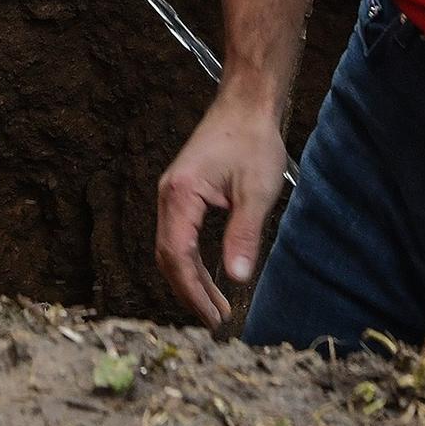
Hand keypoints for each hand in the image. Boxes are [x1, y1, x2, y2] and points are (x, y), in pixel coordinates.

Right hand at [155, 92, 291, 327]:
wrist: (246, 104)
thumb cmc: (252, 141)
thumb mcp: (256, 192)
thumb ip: (244, 236)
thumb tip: (238, 279)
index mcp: (180, 195)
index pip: (177, 256)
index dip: (193, 292)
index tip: (213, 318)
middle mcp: (168, 196)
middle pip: (168, 257)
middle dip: (190, 292)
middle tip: (215, 321)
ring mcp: (173, 194)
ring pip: (172, 249)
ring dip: (191, 280)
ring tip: (215, 307)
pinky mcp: (183, 193)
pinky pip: (180, 236)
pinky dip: (193, 262)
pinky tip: (210, 276)